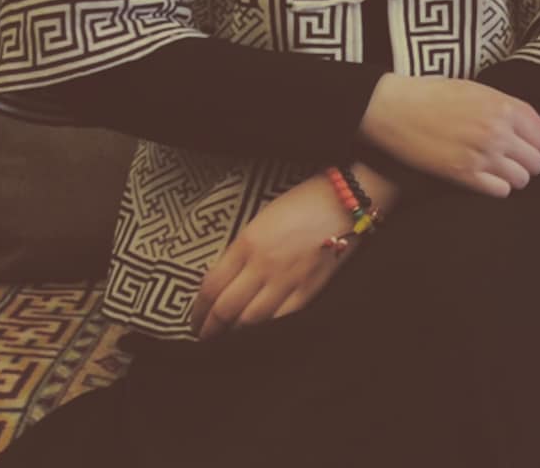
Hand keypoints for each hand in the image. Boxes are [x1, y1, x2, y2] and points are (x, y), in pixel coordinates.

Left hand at [190, 173, 349, 340]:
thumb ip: (242, 250)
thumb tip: (225, 282)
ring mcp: (287, 280)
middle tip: (204, 337)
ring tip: (227, 340)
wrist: (345, 201)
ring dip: (234, 335)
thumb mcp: (261, 219)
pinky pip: (281, 321)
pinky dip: (265, 332)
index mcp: (247, 243)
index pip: (211, 286)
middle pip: (226, 309)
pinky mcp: (309, 291)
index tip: (194, 320)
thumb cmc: (303, 203)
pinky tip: (258, 336)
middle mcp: (263, 265)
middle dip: (210, 329)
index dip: (198, 310)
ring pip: (250, 321)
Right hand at [359, 74, 539, 196]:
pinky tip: (483, 176)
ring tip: (495, 167)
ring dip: (512, 176)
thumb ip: (518, 109)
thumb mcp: (479, 91)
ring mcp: (482, 155)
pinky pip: (500, 191)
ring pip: (521, 179)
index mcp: (503, 106)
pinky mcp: (463, 175)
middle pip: (536, 161)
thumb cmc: (433, 94)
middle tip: (509, 157)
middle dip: (527, 161)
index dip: (538, 143)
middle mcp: (497, 131)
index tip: (526, 144)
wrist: (394, 108)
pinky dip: (497, 187)